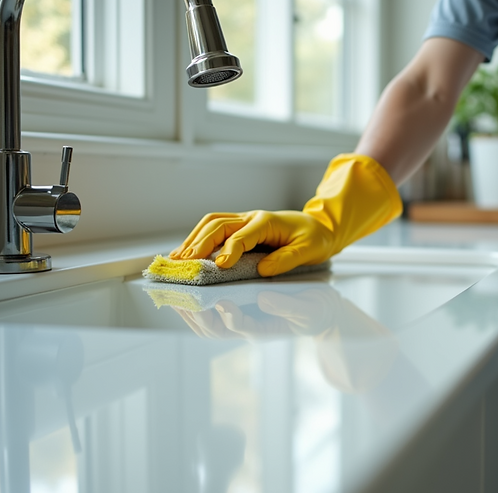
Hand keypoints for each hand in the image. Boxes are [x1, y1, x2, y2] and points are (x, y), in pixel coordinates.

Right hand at [170, 154, 402, 276]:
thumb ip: (287, 259)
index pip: (242, 235)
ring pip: (211, 223)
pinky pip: (213, 228)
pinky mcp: (239, 226)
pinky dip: (197, 238)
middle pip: (218, 224)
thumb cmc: (314, 239)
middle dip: (200, 243)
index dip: (229, 250)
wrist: (320, 227)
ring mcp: (243, 220)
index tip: (219, 266)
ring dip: (193, 239)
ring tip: (177, 258)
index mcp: (267, 222)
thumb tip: (263, 270)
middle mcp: (251, 217)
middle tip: (186, 262)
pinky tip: (186, 252)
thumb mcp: (309, 250)